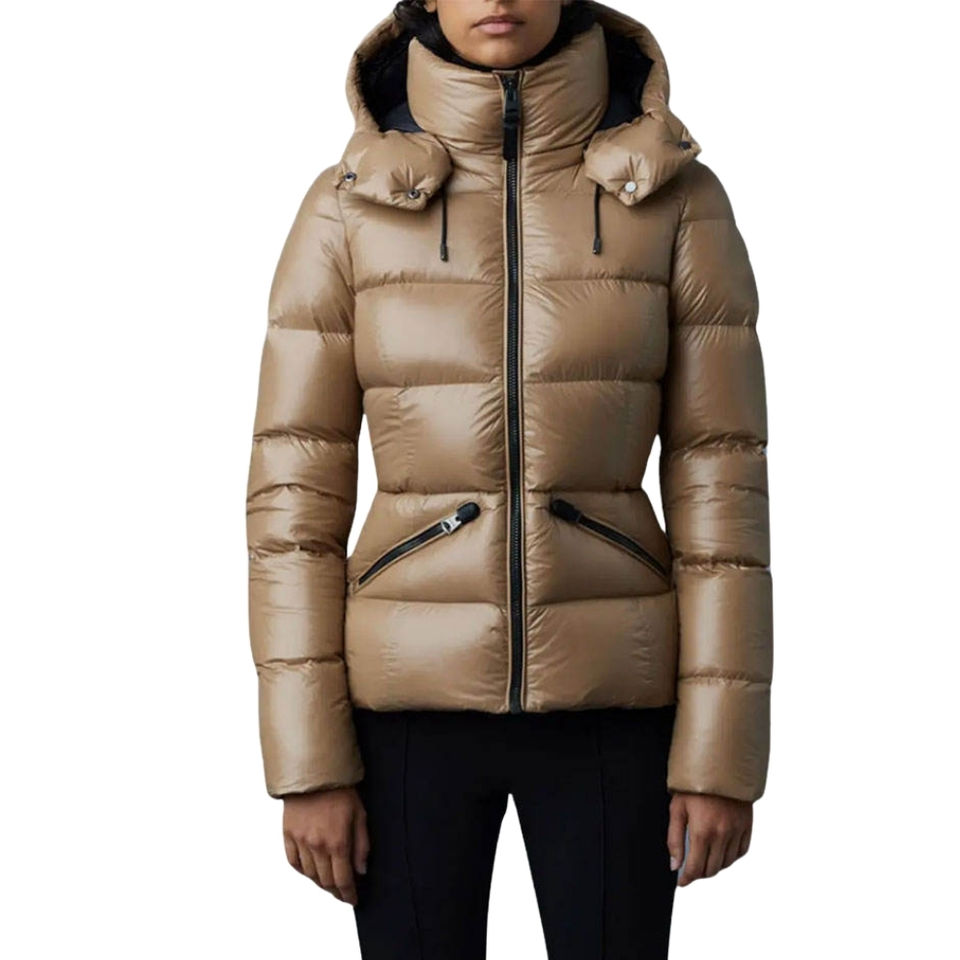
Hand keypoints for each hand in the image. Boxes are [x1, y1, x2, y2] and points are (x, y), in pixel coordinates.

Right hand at [282, 786, 369, 904]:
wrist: (315, 772)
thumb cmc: (341, 790)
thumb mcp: (360, 815)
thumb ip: (362, 845)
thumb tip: (361, 870)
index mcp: (338, 841)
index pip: (343, 879)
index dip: (348, 894)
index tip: (352, 899)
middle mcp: (317, 845)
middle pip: (326, 881)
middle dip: (336, 891)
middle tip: (343, 893)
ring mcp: (300, 841)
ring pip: (310, 874)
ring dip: (320, 883)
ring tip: (329, 883)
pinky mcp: (288, 834)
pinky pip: (293, 862)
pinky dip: (303, 871)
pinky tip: (310, 871)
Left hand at [667, 792, 751, 886]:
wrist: (719, 765)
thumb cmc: (694, 784)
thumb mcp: (677, 808)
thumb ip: (674, 839)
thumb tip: (674, 865)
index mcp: (702, 831)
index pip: (695, 868)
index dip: (687, 878)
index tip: (681, 881)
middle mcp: (722, 835)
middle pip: (712, 869)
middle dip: (699, 873)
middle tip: (691, 869)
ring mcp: (737, 831)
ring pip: (726, 863)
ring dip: (714, 866)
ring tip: (704, 859)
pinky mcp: (747, 826)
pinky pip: (740, 852)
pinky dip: (730, 857)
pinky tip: (721, 851)